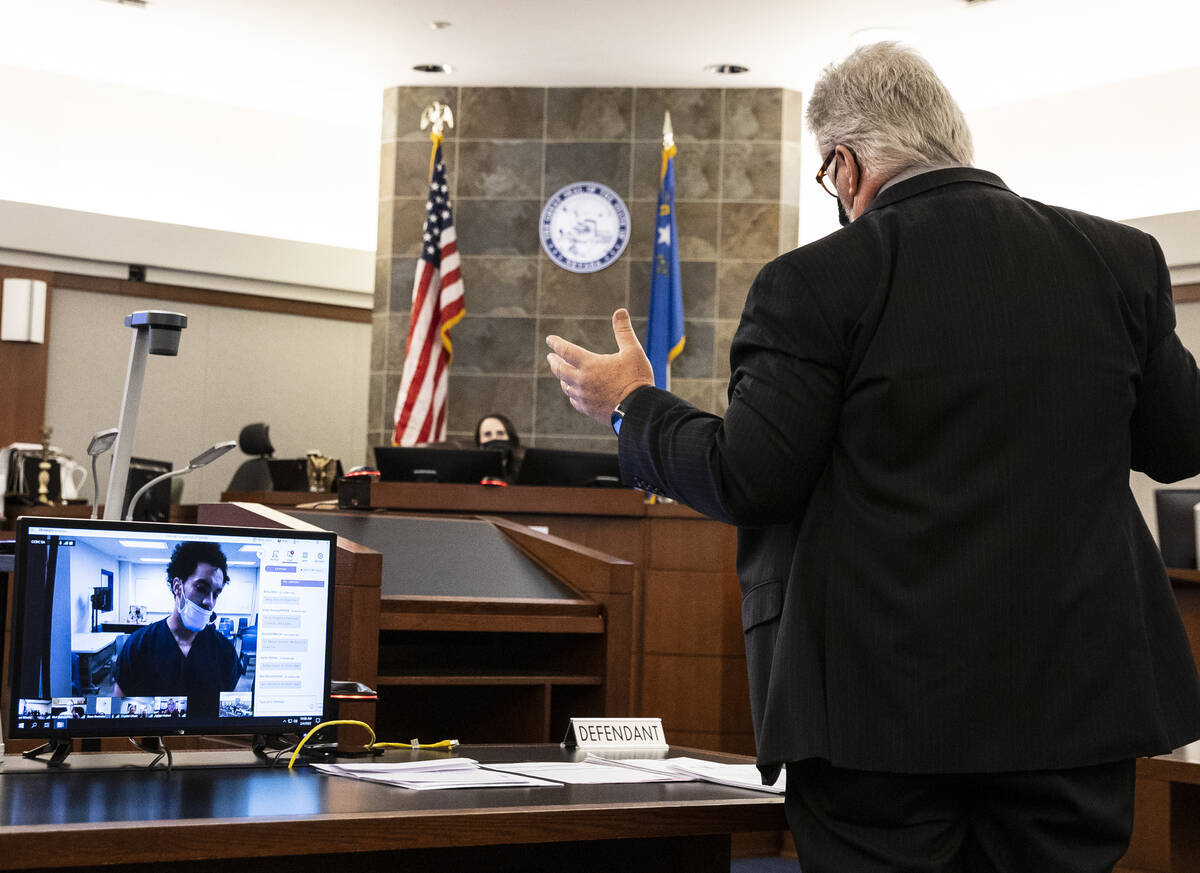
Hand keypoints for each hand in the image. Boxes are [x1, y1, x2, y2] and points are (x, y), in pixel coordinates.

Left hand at [546, 309, 654, 424]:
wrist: (639, 410)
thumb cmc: (637, 379)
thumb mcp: (633, 351)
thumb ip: (624, 331)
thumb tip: (620, 311)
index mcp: (589, 364)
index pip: (566, 351)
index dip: (556, 343)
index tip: (549, 339)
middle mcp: (582, 381)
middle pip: (560, 370)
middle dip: (554, 361)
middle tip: (550, 357)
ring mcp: (583, 397)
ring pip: (565, 386)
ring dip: (562, 378)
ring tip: (562, 373)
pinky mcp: (588, 410)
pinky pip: (574, 400)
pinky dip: (571, 393)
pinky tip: (573, 392)